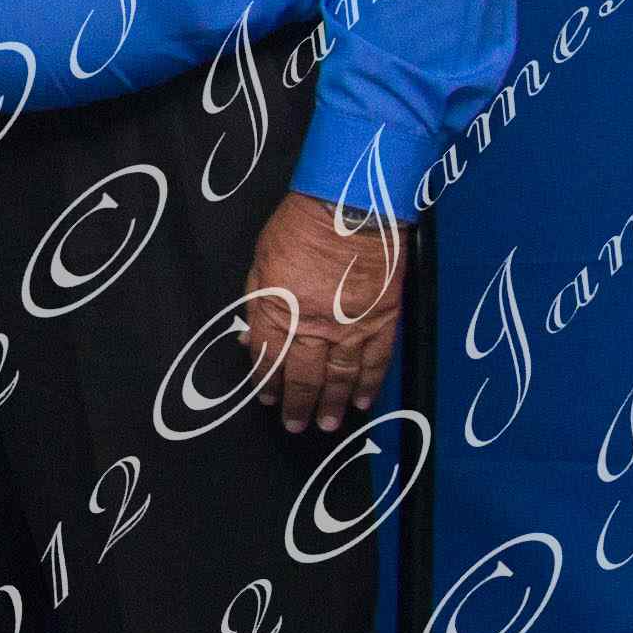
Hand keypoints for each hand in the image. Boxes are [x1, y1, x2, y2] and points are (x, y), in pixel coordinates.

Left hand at [246, 191, 403, 433]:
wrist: (351, 207)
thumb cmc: (300, 227)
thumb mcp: (261, 261)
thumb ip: (256, 303)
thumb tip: (250, 339)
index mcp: (277, 309)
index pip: (268, 358)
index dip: (267, 383)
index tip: (268, 400)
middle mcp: (312, 325)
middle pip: (303, 376)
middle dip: (298, 404)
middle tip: (296, 426)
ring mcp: (350, 326)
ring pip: (340, 377)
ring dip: (331, 404)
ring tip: (325, 424)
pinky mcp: (382, 320)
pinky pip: (375, 362)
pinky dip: (368, 385)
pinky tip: (361, 402)